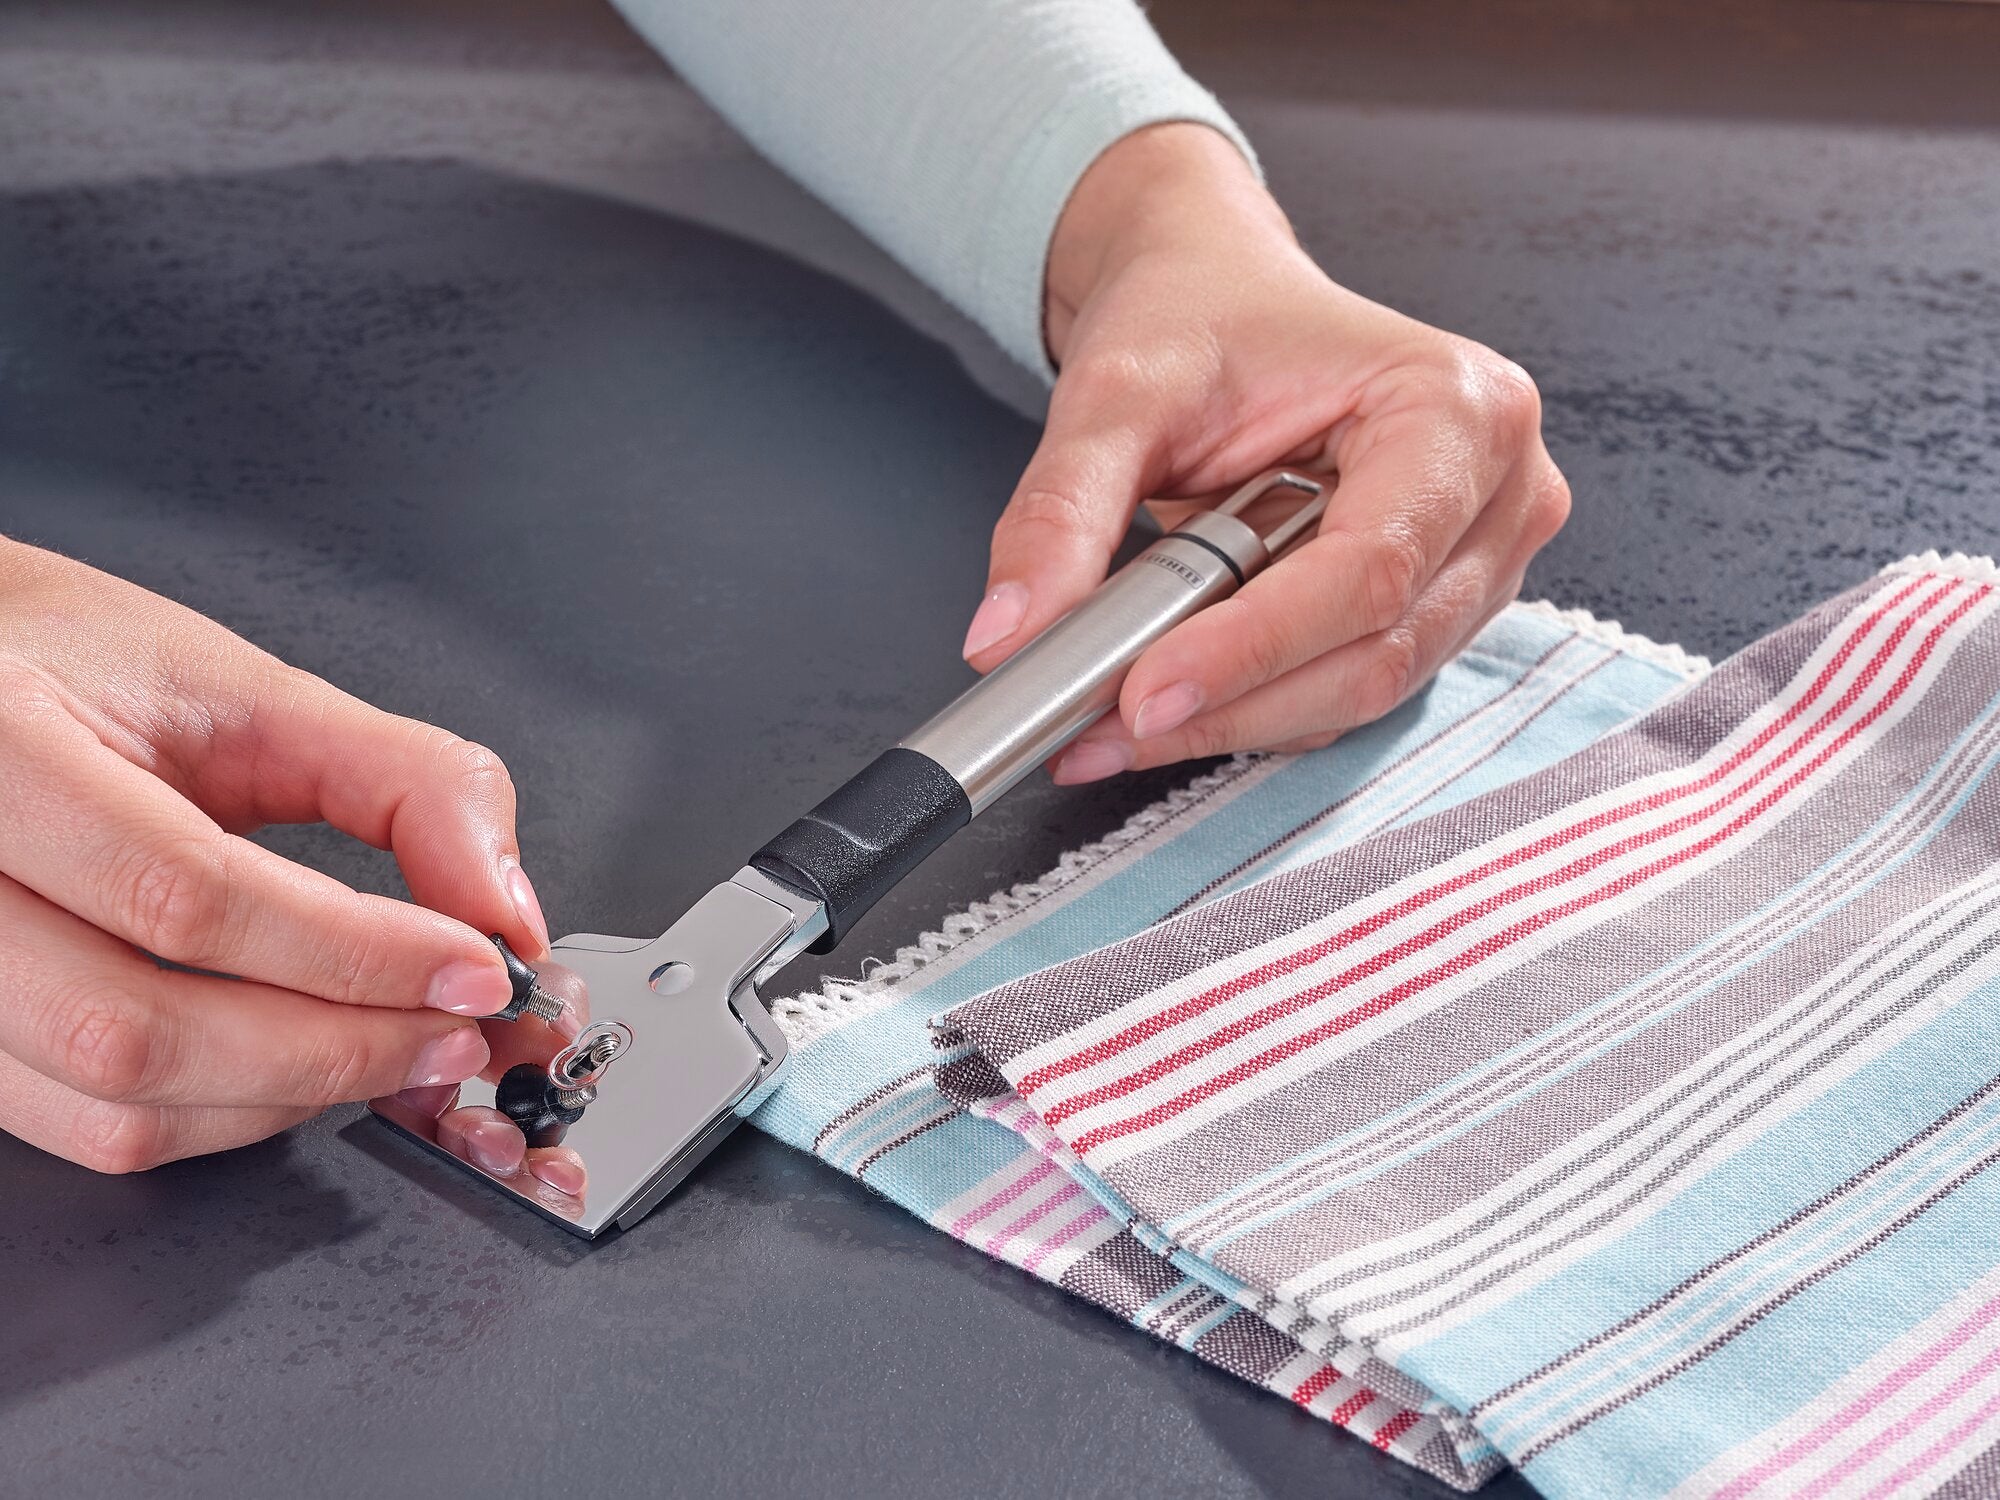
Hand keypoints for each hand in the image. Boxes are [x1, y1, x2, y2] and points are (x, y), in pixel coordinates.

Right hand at [0, 540, 554, 1173]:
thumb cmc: (77, 671)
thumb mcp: (246, 689)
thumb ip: (403, 783)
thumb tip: (502, 909)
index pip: (186, 893)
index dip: (355, 951)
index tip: (478, 965)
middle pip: (139, 1030)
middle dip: (336, 1047)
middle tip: (459, 1027)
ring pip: (115, 1106)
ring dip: (291, 1095)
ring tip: (405, 1046)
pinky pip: (92, 1130)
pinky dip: (227, 1116)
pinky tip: (307, 1067)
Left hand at [961, 124, 1571, 780]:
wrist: (1216, 295)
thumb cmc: (1202, 314)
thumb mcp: (1117, 390)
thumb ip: (1063, 509)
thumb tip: (1011, 635)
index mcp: (1456, 406)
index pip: (1368, 570)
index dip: (1252, 649)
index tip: (1141, 692)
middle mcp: (1497, 491)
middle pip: (1374, 652)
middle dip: (1228, 702)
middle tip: (1100, 724)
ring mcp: (1477, 561)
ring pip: (1359, 692)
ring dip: (1230, 720)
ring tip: (1108, 720)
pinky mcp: (1437, 609)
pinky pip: (1343, 691)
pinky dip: (1247, 709)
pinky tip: (1161, 705)